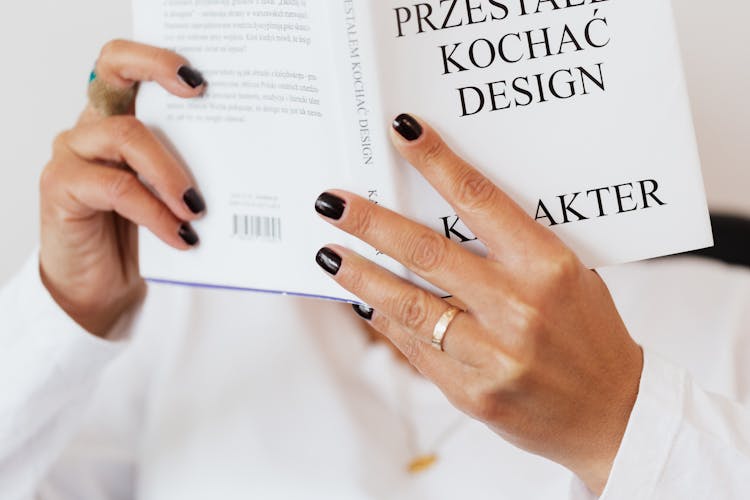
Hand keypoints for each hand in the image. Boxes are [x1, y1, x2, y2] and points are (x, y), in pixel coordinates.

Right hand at [40, 40, 206, 336]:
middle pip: (113, 70)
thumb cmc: (142, 235)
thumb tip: (253, 162)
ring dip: (171, 171)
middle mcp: (93, 126)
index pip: (127, 63)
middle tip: (200, 96)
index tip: (200, 80)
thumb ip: (195, 170)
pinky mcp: (61, 187)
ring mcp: (74, 153)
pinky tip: (182, 236)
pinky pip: (116, 189)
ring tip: (198, 208)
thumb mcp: (173, 195)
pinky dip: (155, 213)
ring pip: (126, 135)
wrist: (103, 286)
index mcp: (121, 118)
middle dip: (159, 72)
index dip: (157, 58)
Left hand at [314, 114, 642, 493]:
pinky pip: (415, 347)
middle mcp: (518, 307)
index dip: (436, 161)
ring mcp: (493, 354)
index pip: (480, 199)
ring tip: (330, 254)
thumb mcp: (567, 275)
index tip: (401, 132)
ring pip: (407, 304)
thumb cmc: (590, 334)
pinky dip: (384, 320)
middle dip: (371, 223)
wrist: (612, 414)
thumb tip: (445, 214)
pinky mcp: (473, 393)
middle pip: (426, 252)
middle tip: (332, 202)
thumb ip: (513, 248)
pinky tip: (365, 300)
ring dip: (361, 275)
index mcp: (547, 266)